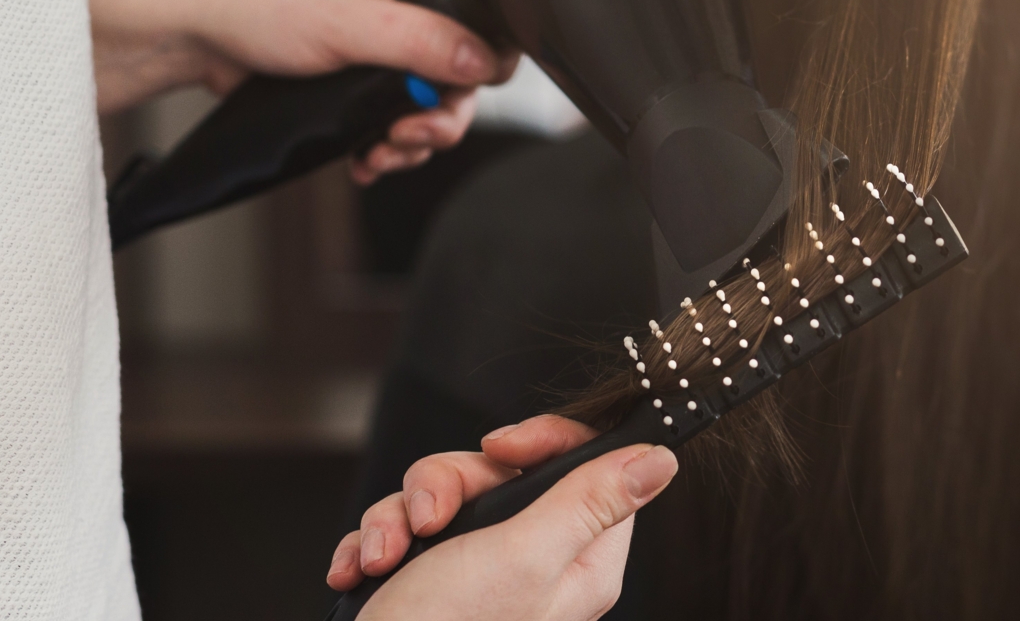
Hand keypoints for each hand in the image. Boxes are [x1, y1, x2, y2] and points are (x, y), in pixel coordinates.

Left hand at [87, 0, 519, 183]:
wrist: (197, 28)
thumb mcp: (352, 23)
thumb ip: (424, 43)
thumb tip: (484, 63)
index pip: (487, 13)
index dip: (485, 60)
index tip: (460, 93)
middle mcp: (407, 0)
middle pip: (460, 70)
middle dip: (440, 115)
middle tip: (412, 134)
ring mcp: (383, 40)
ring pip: (427, 100)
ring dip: (411, 138)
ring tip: (380, 151)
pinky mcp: (359, 74)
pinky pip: (393, 115)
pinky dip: (385, 142)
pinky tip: (365, 156)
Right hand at [328, 416, 678, 620]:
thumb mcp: (523, 556)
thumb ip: (588, 501)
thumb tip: (659, 460)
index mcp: (578, 560)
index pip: (587, 468)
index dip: (542, 443)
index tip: (500, 449)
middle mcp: (534, 562)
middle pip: (502, 474)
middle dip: (446, 485)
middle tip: (429, 520)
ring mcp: (479, 570)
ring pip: (444, 494)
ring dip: (399, 517)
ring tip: (386, 557)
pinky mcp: (429, 577)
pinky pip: (404, 526)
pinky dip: (377, 542)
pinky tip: (360, 570)